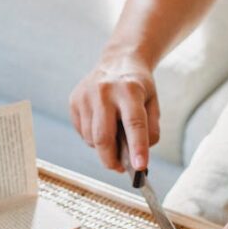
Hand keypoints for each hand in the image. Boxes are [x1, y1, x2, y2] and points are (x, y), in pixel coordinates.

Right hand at [69, 54, 159, 171]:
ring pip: (91, 139)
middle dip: (111, 160)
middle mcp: (105, 91)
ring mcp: (86, 95)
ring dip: (103, 148)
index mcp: (130, 90)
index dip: (137, 148)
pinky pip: (82, 132)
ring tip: (114, 136)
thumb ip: (150, 130)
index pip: (134, 123)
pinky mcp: (74, 101)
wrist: (118, 60)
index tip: (139, 168)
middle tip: (120, 168)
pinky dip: (93, 138)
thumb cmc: (138, 87)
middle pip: (103, 137)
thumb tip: (137, 158)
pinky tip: (102, 124)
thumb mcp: (153, 103)